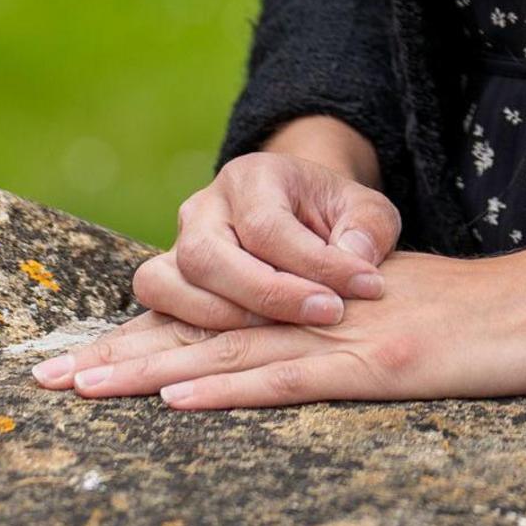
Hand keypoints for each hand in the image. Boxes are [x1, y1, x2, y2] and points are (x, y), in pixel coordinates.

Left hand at [33, 249, 525, 409]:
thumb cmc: (495, 323)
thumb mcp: (408, 318)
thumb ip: (352, 327)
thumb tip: (309, 346)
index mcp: (320, 306)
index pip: (221, 320)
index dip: (151, 338)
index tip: (84, 358)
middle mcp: (322, 316)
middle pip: (206, 333)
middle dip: (123, 355)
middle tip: (45, 378)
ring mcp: (348, 340)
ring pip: (231, 352)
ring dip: (149, 371)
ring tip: (82, 386)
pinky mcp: (380, 368)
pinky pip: (292, 378)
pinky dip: (229, 386)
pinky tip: (178, 395)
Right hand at [92, 138, 399, 343]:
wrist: (302, 217)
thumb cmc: (336, 218)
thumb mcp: (366, 212)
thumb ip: (367, 230)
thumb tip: (355, 260)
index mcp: (252, 176)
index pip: (267, 225)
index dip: (314, 263)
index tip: (364, 288)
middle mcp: (203, 207)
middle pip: (207, 255)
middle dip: (266, 295)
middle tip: (327, 314)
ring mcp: (176, 244)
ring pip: (167, 283)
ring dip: (224, 318)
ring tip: (285, 334)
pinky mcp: (167, 279)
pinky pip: (158, 306)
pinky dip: (191, 331)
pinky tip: (242, 348)